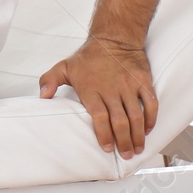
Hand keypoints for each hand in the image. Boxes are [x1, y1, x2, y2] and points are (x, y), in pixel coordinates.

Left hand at [39, 35, 158, 157]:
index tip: (107, 148)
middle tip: (125, 154)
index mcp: (91, 89)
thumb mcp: (64, 66)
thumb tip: (41, 97)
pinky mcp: (143, 81)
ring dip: (137, 135)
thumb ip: (49, 81)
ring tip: (137, 148)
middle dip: (123, 141)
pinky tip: (148, 129)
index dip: (104, 134)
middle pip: (119, 121)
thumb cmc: (88, 57)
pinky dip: (151, 118)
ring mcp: (128, 86)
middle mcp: (111, 89)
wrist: (114, 39)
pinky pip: (150, 103)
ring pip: (136, 116)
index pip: (99, 117)